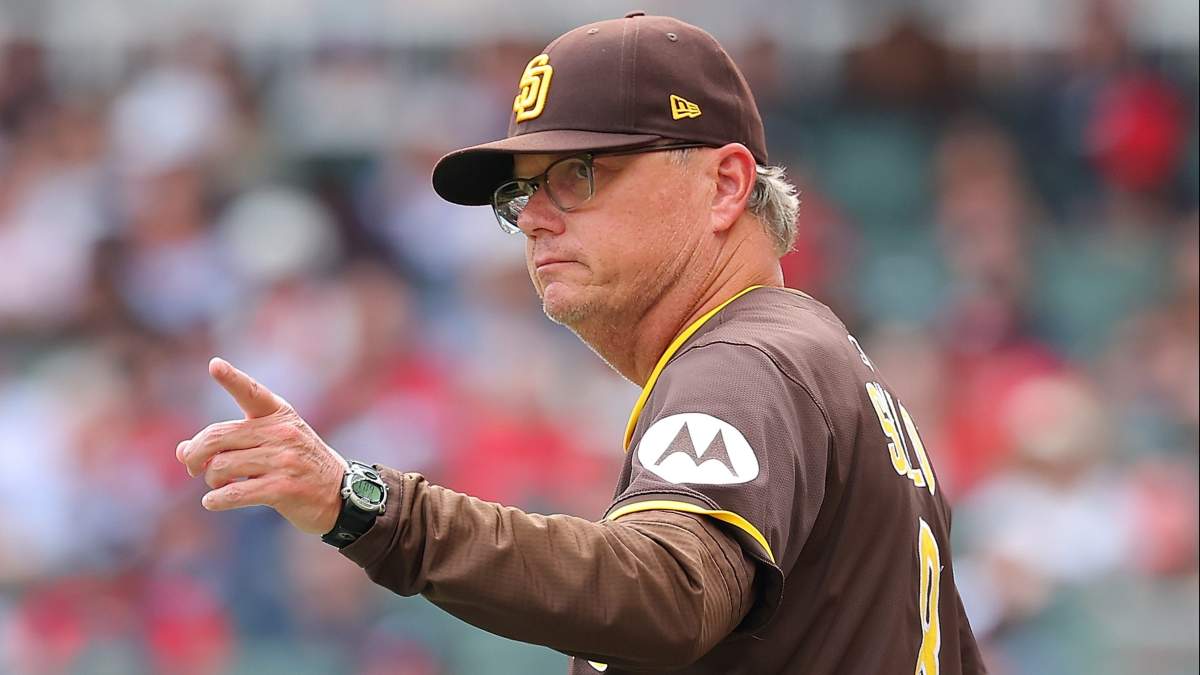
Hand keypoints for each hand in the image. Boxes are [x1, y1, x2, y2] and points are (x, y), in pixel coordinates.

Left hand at [176, 357, 348, 534]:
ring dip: (210, 480)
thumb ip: (230, 442)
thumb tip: (181, 450)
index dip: (232, 379)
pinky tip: (213, 502)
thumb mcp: (272, 444)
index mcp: (280, 415)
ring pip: (221, 466)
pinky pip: (235, 493)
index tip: (215, 365)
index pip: (252, 392)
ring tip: (218, 485)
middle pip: (217, 436)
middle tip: (192, 466)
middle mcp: (282, 433)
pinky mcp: (283, 488)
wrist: (341, 493)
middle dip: (195, 453)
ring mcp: (284, 460)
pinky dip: (216, 500)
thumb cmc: (299, 465)